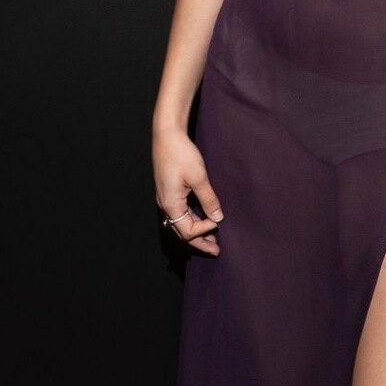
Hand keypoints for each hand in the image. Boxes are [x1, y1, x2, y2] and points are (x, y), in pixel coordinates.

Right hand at [152, 125, 223, 255]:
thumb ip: (208, 199)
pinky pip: (180, 213)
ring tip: (212, 238)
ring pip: (180, 223)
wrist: (167, 134)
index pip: (187, 230)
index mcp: (171, 204)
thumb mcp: (198, 177)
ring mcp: (166, 198)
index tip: (219, 222)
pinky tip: (202, 218)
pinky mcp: (168, 191)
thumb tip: (218, 217)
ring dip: (196, 231)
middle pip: (181, 232)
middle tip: (216, 251)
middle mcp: (165, 205)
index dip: (204, 231)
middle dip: (199, 242)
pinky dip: (192, 219)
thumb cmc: (181, 154)